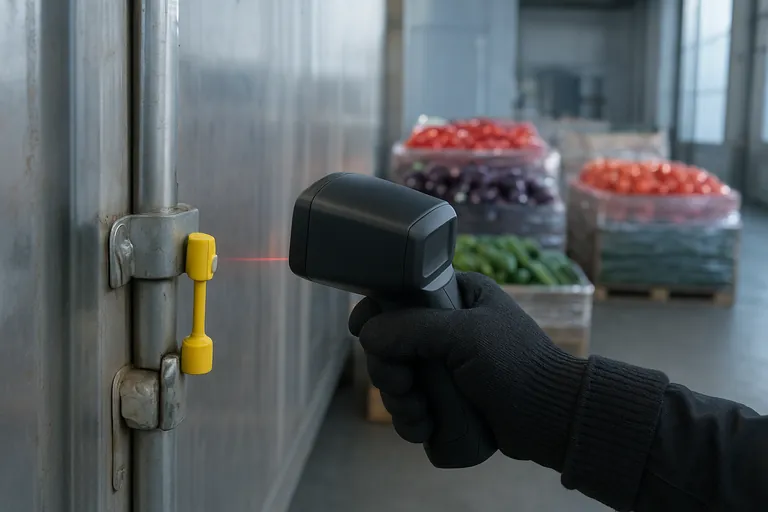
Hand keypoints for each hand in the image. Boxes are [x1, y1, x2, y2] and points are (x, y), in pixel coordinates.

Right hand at [349, 272, 586, 470]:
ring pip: (396, 381)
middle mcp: (446, 328)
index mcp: (456, 296)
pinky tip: (427, 427)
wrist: (552, 418)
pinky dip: (412, 420)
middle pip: (390, 344)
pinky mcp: (445, 400)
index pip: (400, 295)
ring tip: (421, 412)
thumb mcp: (464, 334)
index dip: (376, 313)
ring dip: (399, 401)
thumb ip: (412, 329)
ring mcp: (444, 366)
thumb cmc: (516, 365)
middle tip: (403, 385)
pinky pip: (411, 408)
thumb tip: (366, 335)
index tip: (361, 332)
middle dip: (388, 370)